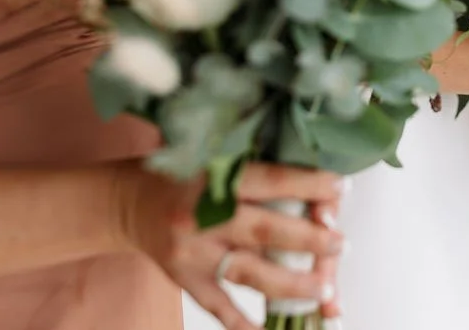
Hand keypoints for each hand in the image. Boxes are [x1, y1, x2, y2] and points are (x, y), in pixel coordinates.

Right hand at [118, 163, 345, 329]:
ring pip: (249, 272)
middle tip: (341, 244)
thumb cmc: (184, 174)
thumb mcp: (216, 157)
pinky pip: (218, 305)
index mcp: (215, 177)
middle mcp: (202, 216)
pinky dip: (243, 323)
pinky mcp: (184, 279)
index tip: (341, 189)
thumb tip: (315, 191)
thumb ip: (257, 172)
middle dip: (310, 240)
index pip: (272, 181)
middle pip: (265, 231)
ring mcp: (192, 253)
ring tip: (324, 289)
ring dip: (291, 283)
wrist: (126, 201)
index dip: (310, 185)